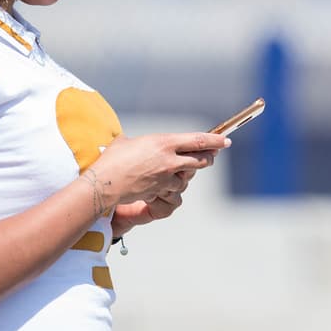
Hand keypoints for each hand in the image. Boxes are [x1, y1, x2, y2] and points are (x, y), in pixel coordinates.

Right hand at [81, 133, 226, 217]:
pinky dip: (172, 185)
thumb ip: (143, 143)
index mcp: (165, 142)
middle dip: (209, 157)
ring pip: (188, 176)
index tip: (226, 140)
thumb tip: (141, 143)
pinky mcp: (160, 190)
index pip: (198, 140)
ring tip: (183, 169)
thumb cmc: (112, 159)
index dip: (215, 140)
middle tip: (213, 154)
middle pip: (201, 160)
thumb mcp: (128, 142)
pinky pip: (173, 188)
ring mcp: (167, 177)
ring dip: (187, 173)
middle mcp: (170, 159)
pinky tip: (166, 182)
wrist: (105, 183)